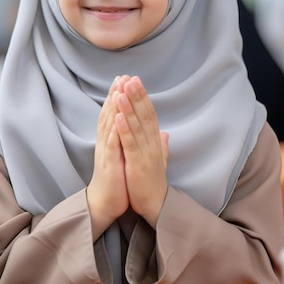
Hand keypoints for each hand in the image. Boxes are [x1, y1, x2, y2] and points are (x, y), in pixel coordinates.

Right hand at [87, 76, 129, 239]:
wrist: (105, 204)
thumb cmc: (115, 181)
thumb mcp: (123, 157)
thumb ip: (126, 141)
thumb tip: (132, 129)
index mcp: (111, 141)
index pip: (114, 114)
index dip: (118, 96)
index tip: (125, 80)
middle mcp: (106, 143)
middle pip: (109, 114)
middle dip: (115, 94)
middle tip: (121, 76)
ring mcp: (106, 152)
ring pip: (109, 124)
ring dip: (114, 106)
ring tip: (119, 88)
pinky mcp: (109, 163)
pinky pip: (111, 143)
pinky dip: (114, 128)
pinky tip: (118, 115)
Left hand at [115, 76, 168, 227]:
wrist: (156, 206)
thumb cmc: (154, 183)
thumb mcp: (159, 160)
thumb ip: (162, 145)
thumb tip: (165, 132)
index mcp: (155, 142)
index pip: (149, 114)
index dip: (143, 97)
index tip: (136, 81)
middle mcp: (153, 144)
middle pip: (145, 115)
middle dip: (137, 96)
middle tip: (130, 78)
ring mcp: (146, 154)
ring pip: (137, 126)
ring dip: (129, 107)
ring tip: (122, 91)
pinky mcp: (138, 164)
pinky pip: (130, 144)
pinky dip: (124, 129)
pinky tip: (118, 116)